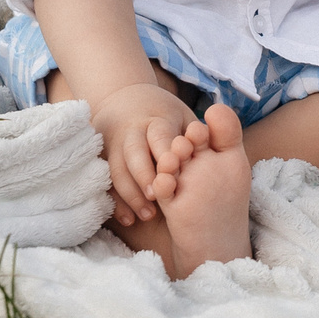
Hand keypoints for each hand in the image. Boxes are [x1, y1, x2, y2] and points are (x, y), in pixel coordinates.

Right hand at [90, 81, 199, 227]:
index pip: (160, 136)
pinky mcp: (102, 155)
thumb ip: (196, 134)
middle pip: (134, 152)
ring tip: (146, 216)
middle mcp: (132, 129)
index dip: (166, 156)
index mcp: (156, 118)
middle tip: (155, 199)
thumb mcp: (183, 116)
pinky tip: (127, 219)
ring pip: (117, 168)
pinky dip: (115, 201)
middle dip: (143, 176)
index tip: (173, 177)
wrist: (126, 98)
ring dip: (130, 194)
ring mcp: (114, 142)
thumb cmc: (164, 114)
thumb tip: (216, 149)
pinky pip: (106, 180)